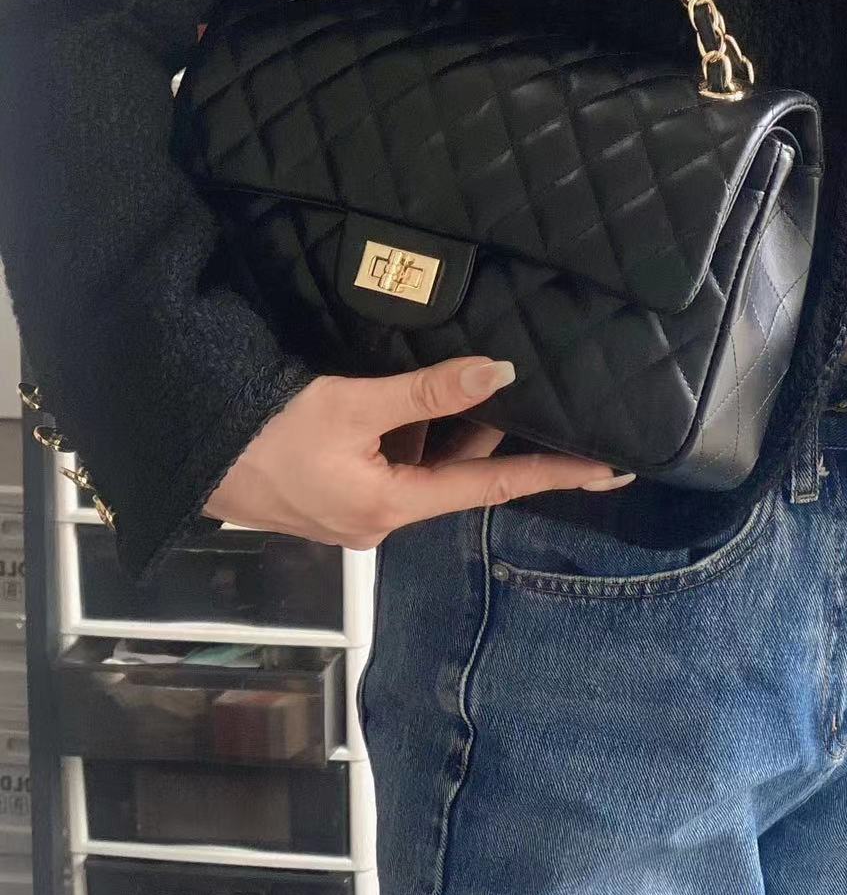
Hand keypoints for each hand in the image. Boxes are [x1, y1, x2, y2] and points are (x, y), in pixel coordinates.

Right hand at [202, 356, 634, 547]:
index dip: (555, 474)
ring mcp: (355, 511)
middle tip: (544, 394)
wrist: (185, 452)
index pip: (493, 488)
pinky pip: (394, 462)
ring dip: (449, 428)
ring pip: (425, 465)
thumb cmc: (263, 430)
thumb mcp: (350, 404)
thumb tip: (500, 374)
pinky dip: (413, 431)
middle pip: (458, 474)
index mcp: (392, 508)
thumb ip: (427, 392)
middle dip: (496, 435)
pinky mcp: (333, 493)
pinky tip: (416, 394)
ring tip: (480, 379)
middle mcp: (381, 520)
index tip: (613, 470)